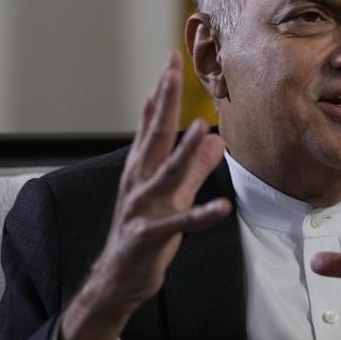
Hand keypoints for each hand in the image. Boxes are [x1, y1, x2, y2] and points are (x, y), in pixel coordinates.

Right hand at [57, 51, 229, 339]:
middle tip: (172, 69)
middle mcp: (138, 182)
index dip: (161, 91)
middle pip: (153, 135)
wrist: (118, 279)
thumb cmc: (144, 234)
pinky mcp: (151, 235)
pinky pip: (180, 223)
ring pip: (166, 174)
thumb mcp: (173, 196)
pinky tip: (222, 207)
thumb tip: (217, 142)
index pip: (151, 123)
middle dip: (164, 100)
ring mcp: (142, 208)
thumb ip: (194, 168)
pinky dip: (202, 215)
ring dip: (185, 151)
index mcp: (141, 169)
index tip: (170, 60)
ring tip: (204, 127)